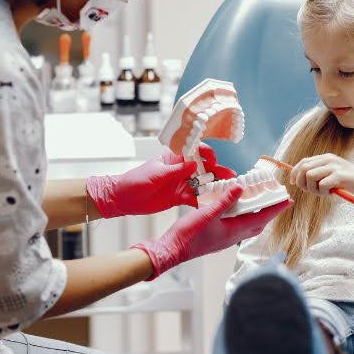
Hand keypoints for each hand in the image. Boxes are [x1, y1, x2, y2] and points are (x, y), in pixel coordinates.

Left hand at [87, 144, 235, 217]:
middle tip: (229, 175)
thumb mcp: (156, 174)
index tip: (212, 159)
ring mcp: (181, 183)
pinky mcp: (179, 197)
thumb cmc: (135, 180)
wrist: (123, 199)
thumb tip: (194, 164)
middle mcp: (180, 169)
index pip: (194, 150)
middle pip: (203, 167)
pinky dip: (204, 200)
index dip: (206, 153)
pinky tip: (215, 203)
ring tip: (228, 189)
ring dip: (215, 185)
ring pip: (202, 183)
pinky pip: (195, 197)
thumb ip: (176, 170)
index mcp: (174, 157)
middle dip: (217, 170)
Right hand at [133, 185, 291, 279]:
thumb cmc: (187, 235)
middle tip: (278, 200)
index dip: (275, 209)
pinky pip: (236, 226)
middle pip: (258, 223)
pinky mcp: (217, 237)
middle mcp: (232, 236)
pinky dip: (242, 216)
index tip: (288, 201)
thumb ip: (224, 202)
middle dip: (269, 211)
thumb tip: (240, 189)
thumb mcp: (206, 214)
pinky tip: (236, 209)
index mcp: (233, 231)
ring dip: (256, 214)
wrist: (171, 251)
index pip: (261, 218)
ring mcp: (224, 238)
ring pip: (247, 225)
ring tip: (261, 201)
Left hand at [290, 153, 353, 197]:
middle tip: (311, 191)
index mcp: (326, 157)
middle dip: (302, 182)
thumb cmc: (349, 181)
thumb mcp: (332, 174)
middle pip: (303, 168)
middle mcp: (328, 159)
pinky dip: (323, 192)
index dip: (295, 173)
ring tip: (324, 192)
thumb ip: (319, 173)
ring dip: (313, 189)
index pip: (303, 162)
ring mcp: (334, 166)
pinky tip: (332, 193)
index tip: (294, 183)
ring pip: (310, 176)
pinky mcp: (339, 175)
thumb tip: (298, 179)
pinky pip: (321, 185)